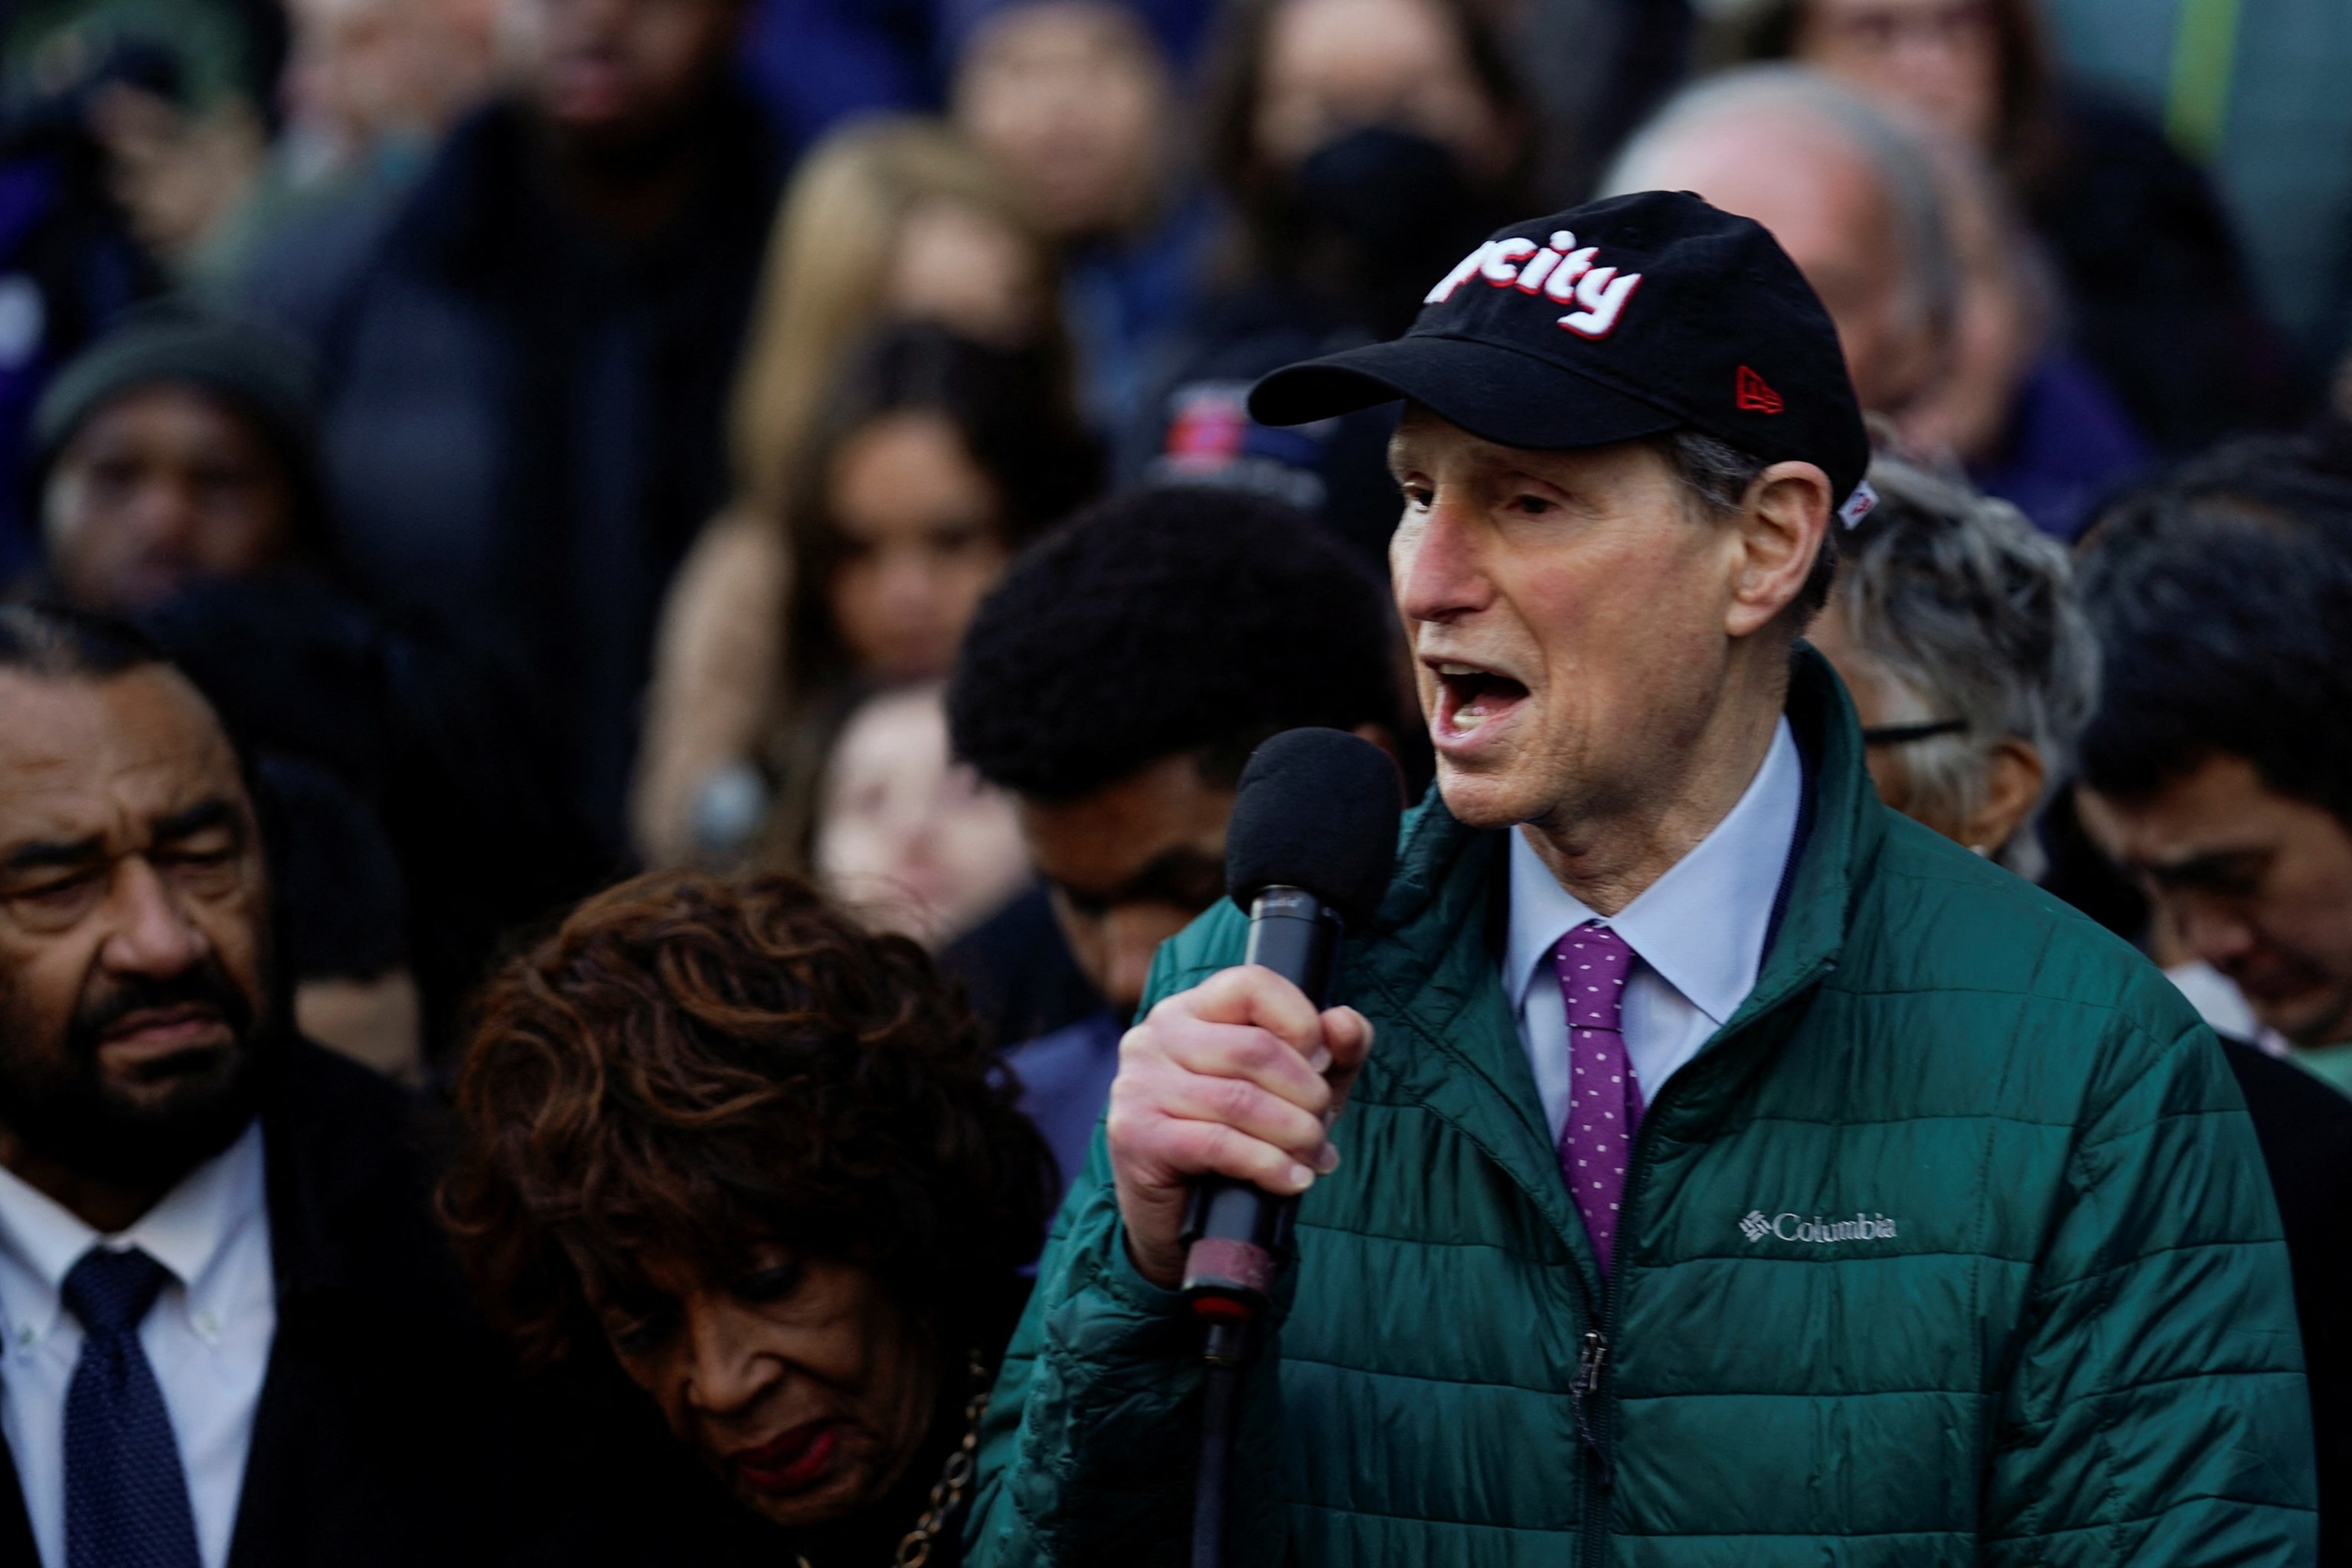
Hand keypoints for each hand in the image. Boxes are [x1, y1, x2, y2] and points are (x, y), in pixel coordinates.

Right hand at [1105, 965, 1374, 1289]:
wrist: (1181, 1222)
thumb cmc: (1240, 1143)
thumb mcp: (1297, 1092)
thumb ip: (1334, 1053)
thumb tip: (1343, 1022)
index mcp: (1191, 1010)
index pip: (1252, 985)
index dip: (1301, 1021)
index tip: (1323, 1064)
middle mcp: (1155, 1036)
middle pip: (1253, 1048)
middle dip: (1307, 1093)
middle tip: (1323, 1127)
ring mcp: (1138, 1084)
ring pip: (1240, 1099)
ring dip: (1295, 1134)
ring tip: (1315, 1158)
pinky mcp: (1136, 1134)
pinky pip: (1218, 1142)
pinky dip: (1268, 1164)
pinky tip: (1291, 1180)